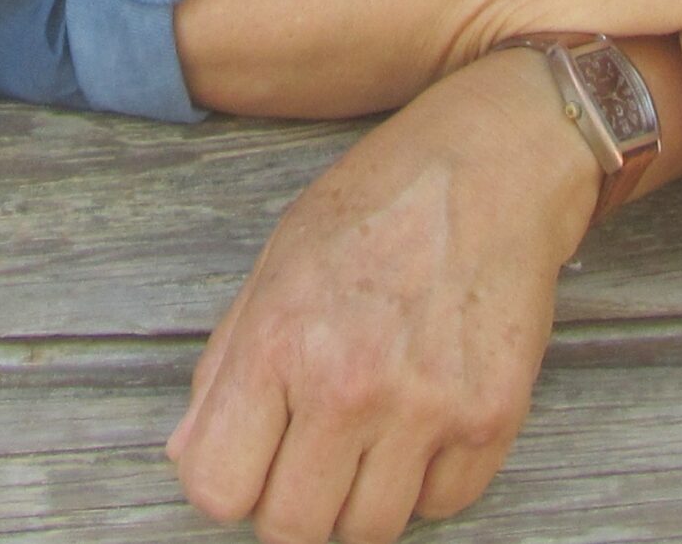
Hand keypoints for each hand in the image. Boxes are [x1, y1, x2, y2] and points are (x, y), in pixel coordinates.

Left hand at [167, 51, 596, 543]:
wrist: (484, 172)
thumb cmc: (369, 207)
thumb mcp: (273, 264)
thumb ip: (225, 367)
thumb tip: (190, 457)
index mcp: (278, 340)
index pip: (217, 488)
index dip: (224, 483)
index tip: (243, 461)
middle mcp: (347, 386)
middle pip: (294, 529)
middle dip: (289, 503)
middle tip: (302, 455)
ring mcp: (425, 410)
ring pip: (370, 531)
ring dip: (357, 499)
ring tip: (362, 434)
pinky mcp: (491, 422)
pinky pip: (442, 507)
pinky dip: (424, 483)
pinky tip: (417, 421)